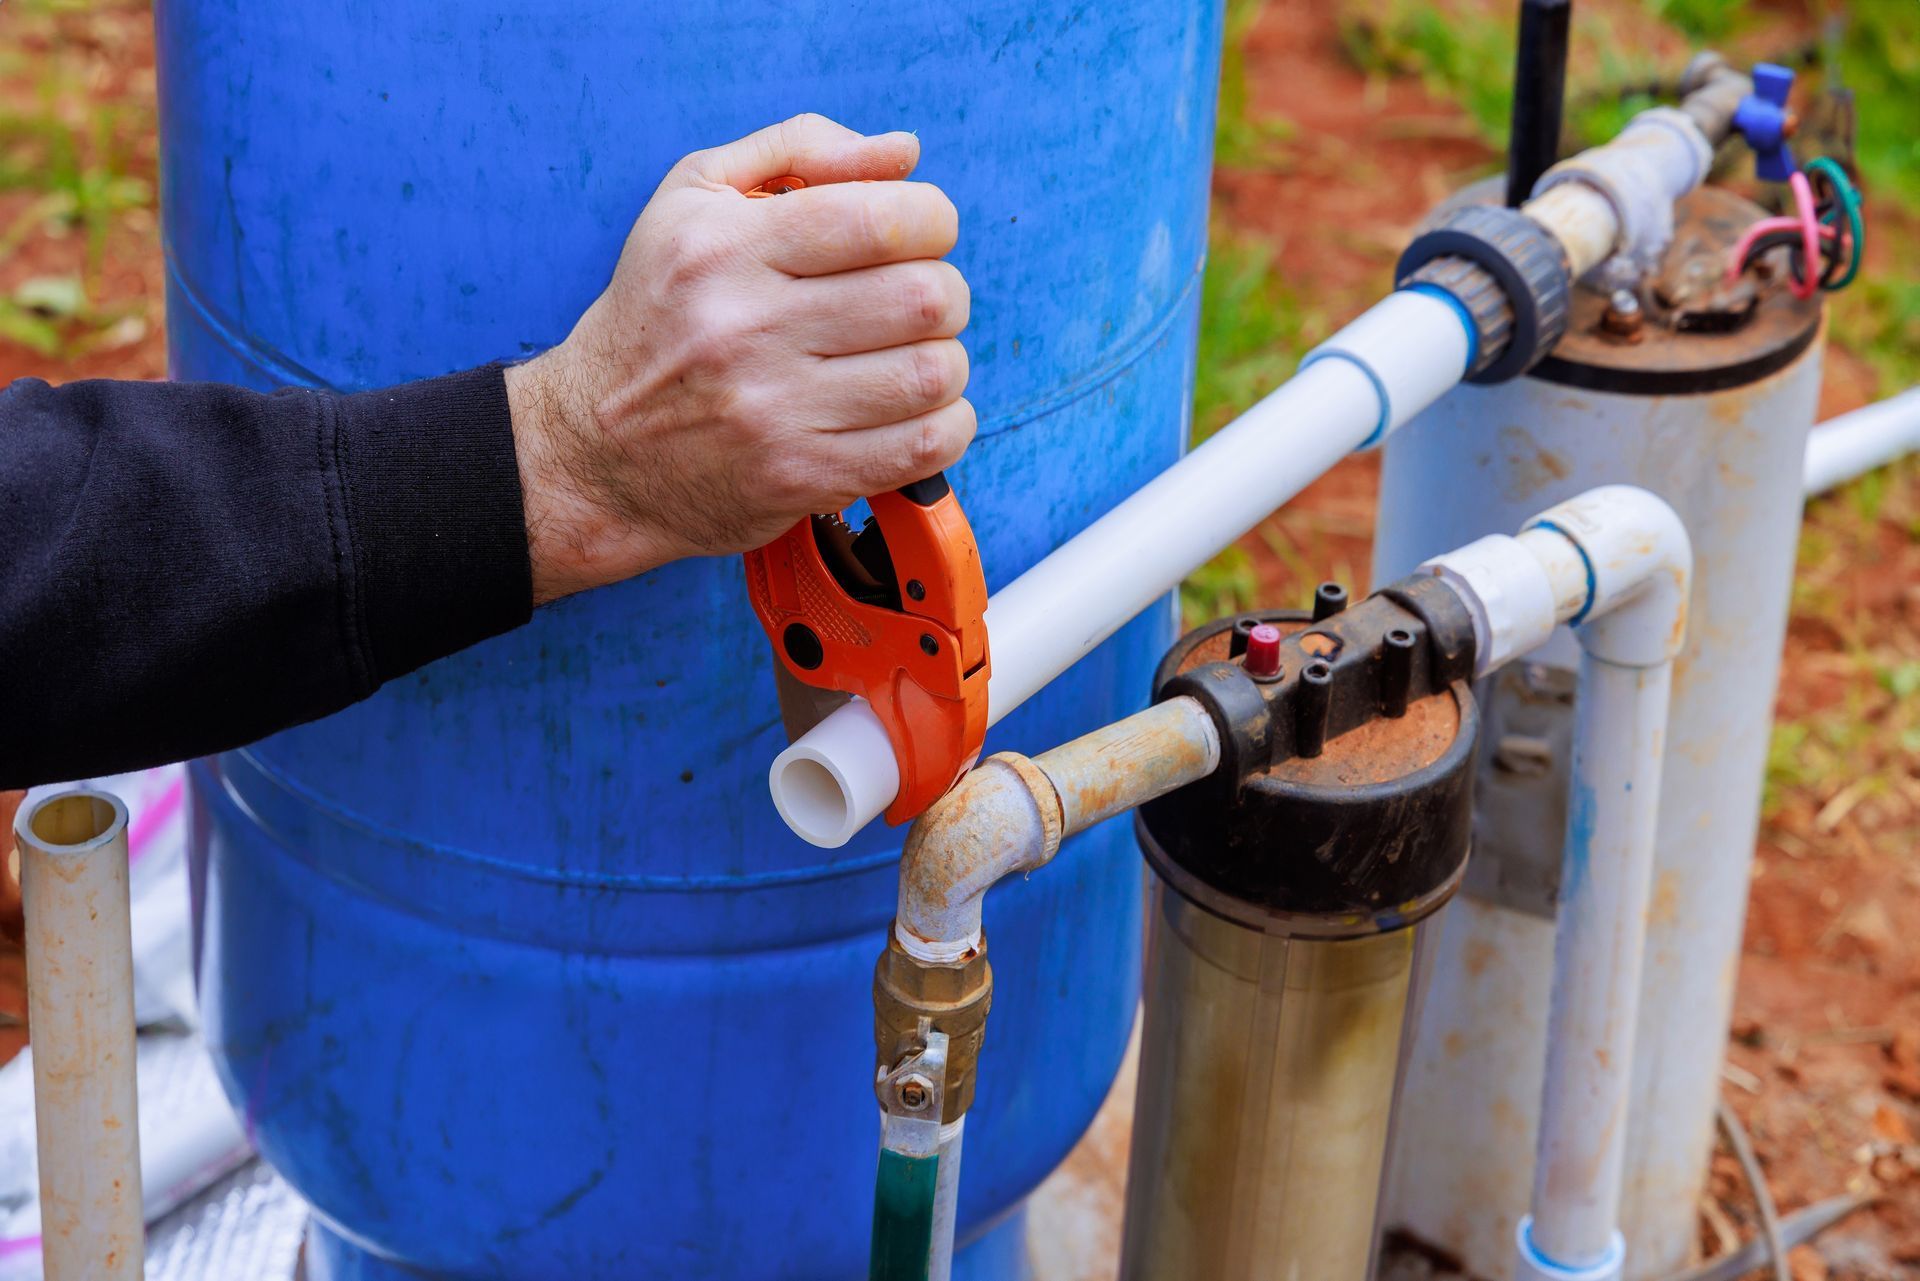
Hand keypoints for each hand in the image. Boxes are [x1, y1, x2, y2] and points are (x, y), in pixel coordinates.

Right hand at [505, 114, 974, 604]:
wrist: (594, 452)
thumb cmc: (657, 315)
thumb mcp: (693, 199)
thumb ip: (799, 150)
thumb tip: (903, 153)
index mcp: (726, 247)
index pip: (881, 219)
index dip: (932, 219)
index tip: (922, 233)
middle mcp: (747, 328)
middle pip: (922, 297)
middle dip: (944, 292)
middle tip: (917, 302)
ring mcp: (773, 410)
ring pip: (931, 374)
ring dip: (943, 361)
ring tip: (909, 358)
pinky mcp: (798, 477)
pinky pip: (922, 448)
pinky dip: (944, 426)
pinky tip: (912, 411)